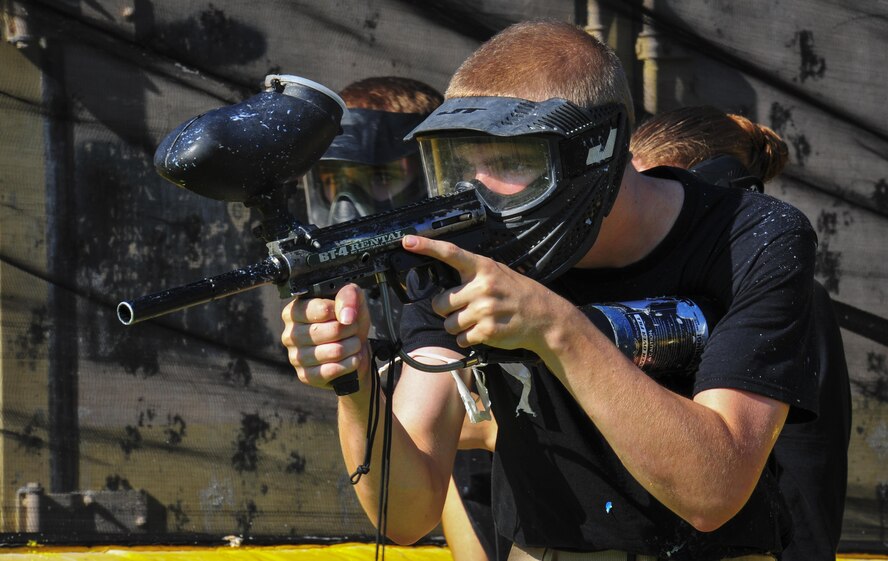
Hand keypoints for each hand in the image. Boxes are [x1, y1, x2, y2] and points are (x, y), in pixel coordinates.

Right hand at [280, 283, 370, 390]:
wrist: (355, 349)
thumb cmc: (348, 322)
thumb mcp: (352, 300)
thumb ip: (348, 296)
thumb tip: (346, 317)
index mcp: (294, 311)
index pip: (319, 309)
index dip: (339, 311)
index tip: (345, 314)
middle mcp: (290, 334)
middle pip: (329, 331)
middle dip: (349, 330)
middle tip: (353, 330)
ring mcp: (296, 357)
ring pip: (334, 351)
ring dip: (352, 347)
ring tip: (354, 343)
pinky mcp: (305, 375)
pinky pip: (330, 371)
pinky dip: (348, 364)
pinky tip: (352, 358)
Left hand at [402, 235, 564, 354]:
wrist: (544, 317)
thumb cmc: (517, 293)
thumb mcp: (498, 273)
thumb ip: (472, 273)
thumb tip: (442, 279)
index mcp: (483, 268)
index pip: (450, 253)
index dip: (426, 246)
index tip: (407, 241)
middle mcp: (482, 287)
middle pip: (439, 303)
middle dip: (447, 309)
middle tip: (464, 307)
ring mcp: (484, 310)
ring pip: (448, 324)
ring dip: (458, 326)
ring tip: (477, 320)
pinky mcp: (487, 331)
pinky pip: (462, 339)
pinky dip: (469, 338)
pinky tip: (484, 330)